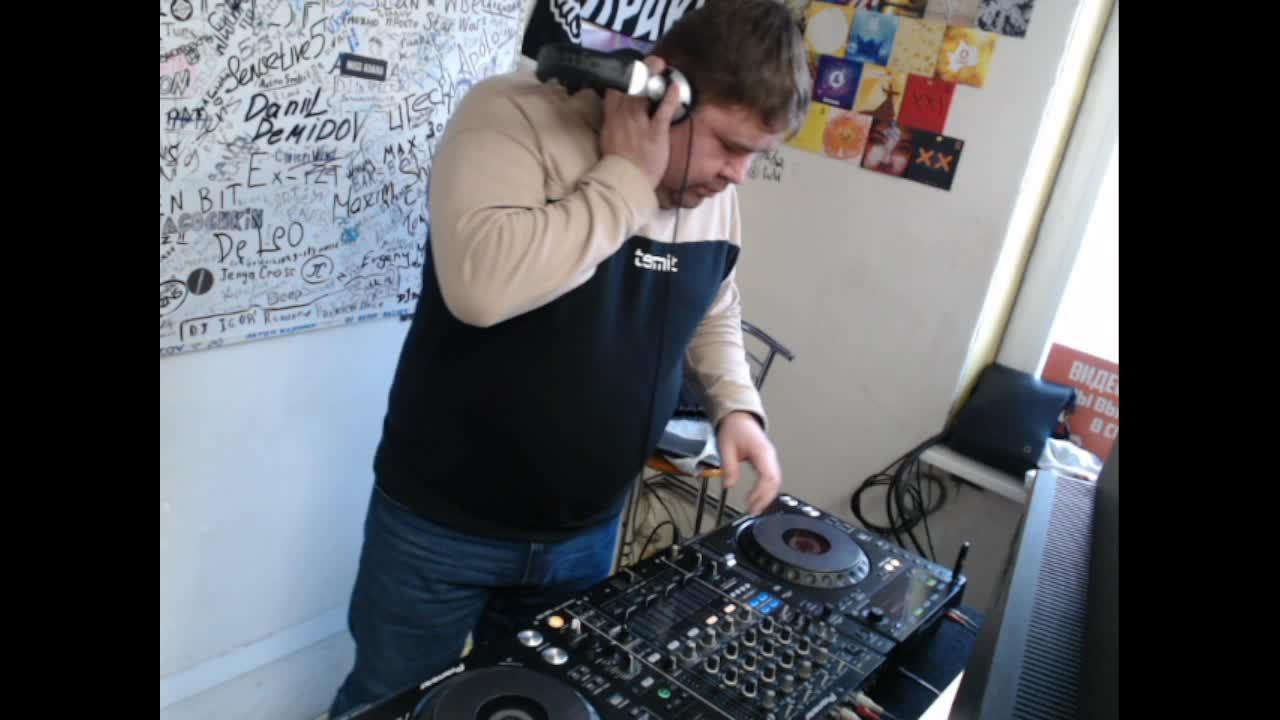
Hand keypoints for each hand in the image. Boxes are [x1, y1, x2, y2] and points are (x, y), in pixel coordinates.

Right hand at [600, 56, 683, 187]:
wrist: (626, 181)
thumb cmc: (619, 162)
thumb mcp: (609, 137)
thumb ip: (614, 120)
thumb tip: (616, 108)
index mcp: (611, 117)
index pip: (614, 89)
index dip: (624, 75)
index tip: (634, 66)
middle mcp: (623, 116)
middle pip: (630, 85)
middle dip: (642, 69)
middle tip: (654, 61)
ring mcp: (639, 123)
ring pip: (643, 93)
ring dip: (653, 76)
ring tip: (662, 64)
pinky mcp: (655, 133)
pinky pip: (662, 111)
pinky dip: (670, 98)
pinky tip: (676, 88)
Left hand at [717, 411, 782, 514]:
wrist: (739, 417)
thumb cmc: (734, 429)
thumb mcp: (726, 447)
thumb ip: (729, 466)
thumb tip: (729, 485)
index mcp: (762, 452)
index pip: (768, 477)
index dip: (761, 493)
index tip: (751, 503)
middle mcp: (770, 456)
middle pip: (775, 482)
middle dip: (765, 499)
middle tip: (753, 511)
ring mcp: (770, 459)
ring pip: (775, 481)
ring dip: (767, 496)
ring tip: (755, 508)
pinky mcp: (767, 461)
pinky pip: (771, 478)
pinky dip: (766, 490)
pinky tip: (758, 498)